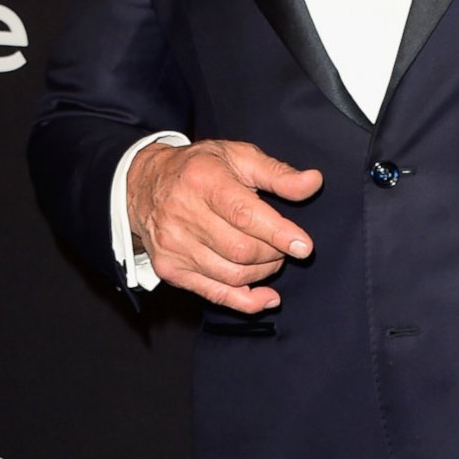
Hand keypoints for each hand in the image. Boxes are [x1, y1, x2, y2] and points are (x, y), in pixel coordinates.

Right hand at [126, 138, 322, 310]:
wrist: (144, 186)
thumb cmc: (199, 169)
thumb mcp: (238, 157)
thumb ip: (278, 173)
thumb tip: (313, 182)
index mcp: (203, 181)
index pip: (244, 215)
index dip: (278, 234)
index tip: (303, 246)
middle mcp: (183, 215)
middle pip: (241, 250)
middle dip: (273, 253)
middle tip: (282, 244)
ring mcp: (174, 246)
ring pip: (232, 275)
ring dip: (263, 272)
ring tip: (269, 258)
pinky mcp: (170, 270)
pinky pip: (216, 295)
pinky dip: (247, 301)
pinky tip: (266, 296)